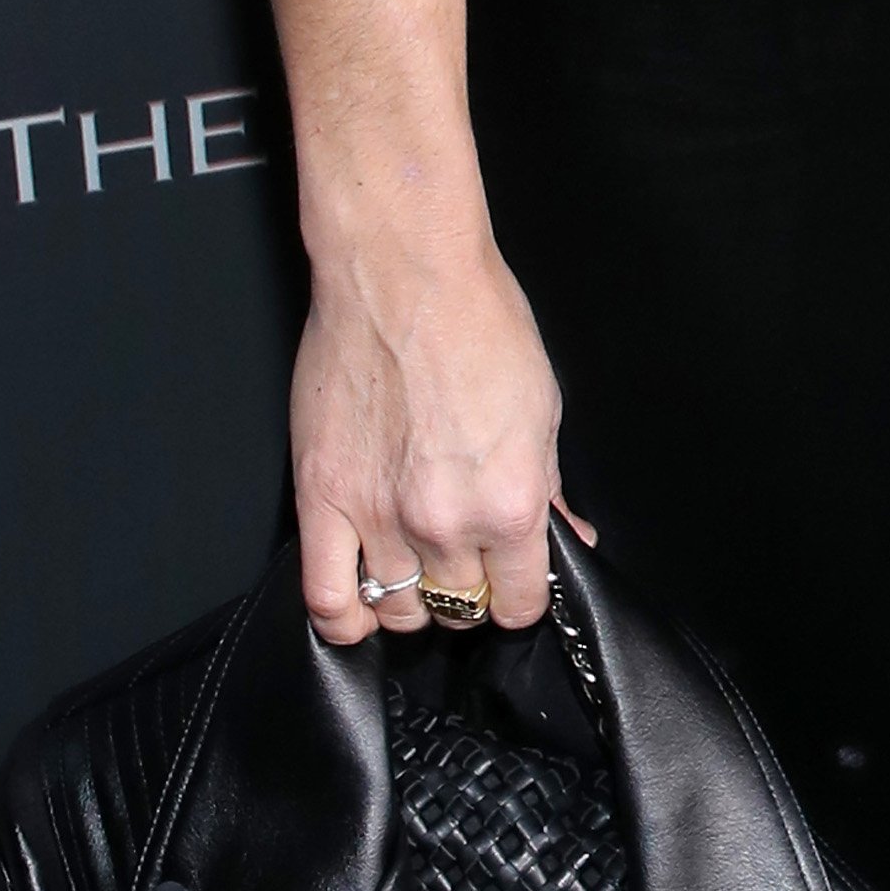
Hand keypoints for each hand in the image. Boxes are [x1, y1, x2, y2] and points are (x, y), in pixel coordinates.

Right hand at [290, 244, 577, 640]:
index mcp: (510, 503)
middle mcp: (445, 522)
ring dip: (412, 601)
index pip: (520, 602)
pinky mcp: (322, 497)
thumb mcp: (543, 410)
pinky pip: (325, 597)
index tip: (513, 582)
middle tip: (466, 561)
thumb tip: (568, 537)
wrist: (405, 273)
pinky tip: (360, 605)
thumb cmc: (480, 324)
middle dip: (470, 592)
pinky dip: (343, 618)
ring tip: (416, 569)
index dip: (519, 597)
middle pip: (459, 607)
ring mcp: (378, 515)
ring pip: (398, 611)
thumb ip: (551, 490)